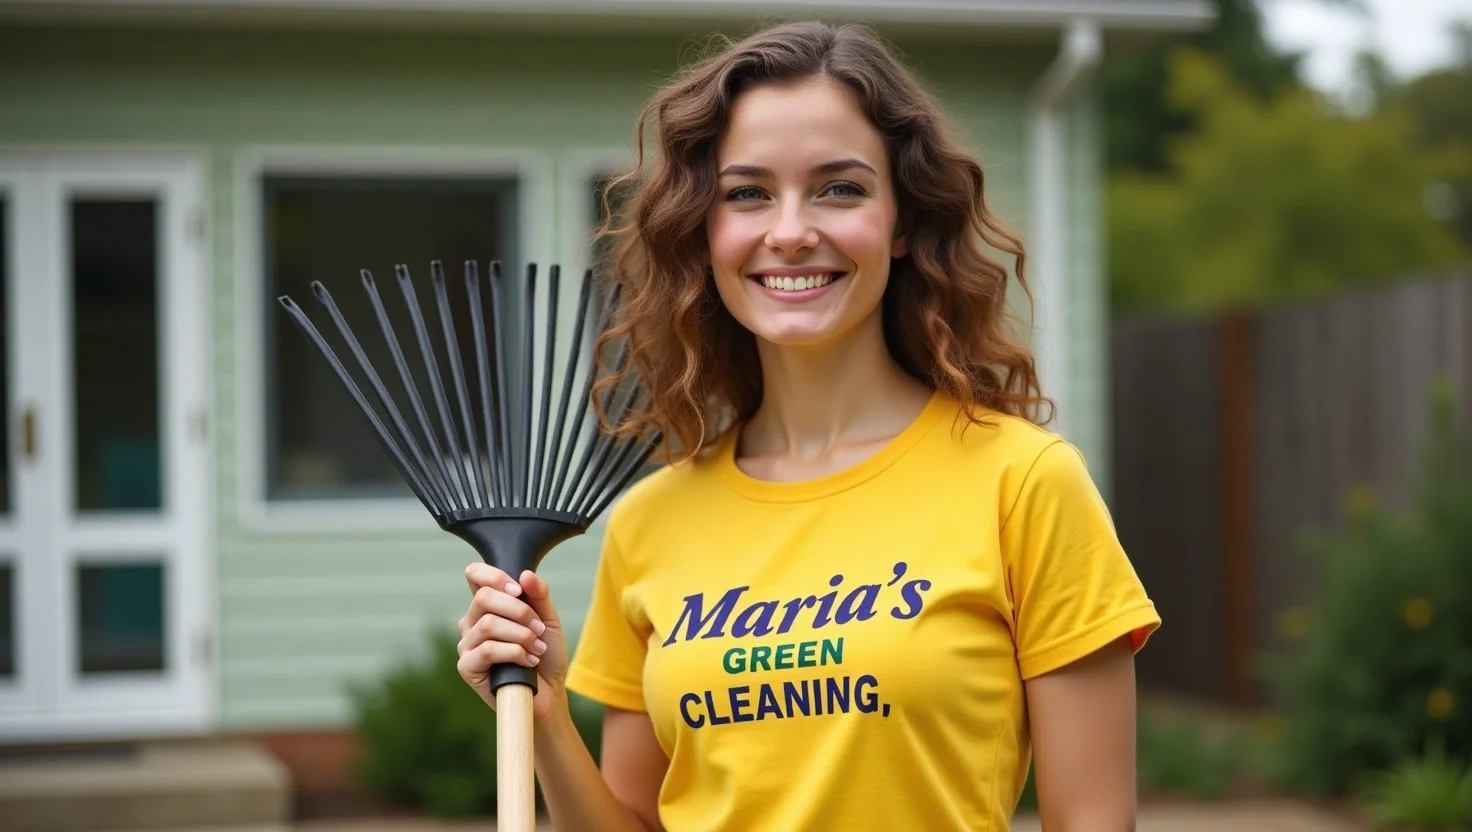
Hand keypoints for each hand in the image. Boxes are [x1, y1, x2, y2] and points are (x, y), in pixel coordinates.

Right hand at [457, 564, 569, 719]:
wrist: (549, 693)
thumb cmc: (545, 654)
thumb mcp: (547, 619)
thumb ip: (539, 595)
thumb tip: (525, 575)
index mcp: (487, 606)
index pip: (475, 575)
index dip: (495, 575)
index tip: (519, 589)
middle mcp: (472, 622)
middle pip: (484, 597)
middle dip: (519, 610)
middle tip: (538, 628)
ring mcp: (467, 645)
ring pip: (488, 624)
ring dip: (521, 634)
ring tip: (536, 647)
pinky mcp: (467, 667)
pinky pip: (488, 649)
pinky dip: (515, 653)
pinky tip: (528, 661)